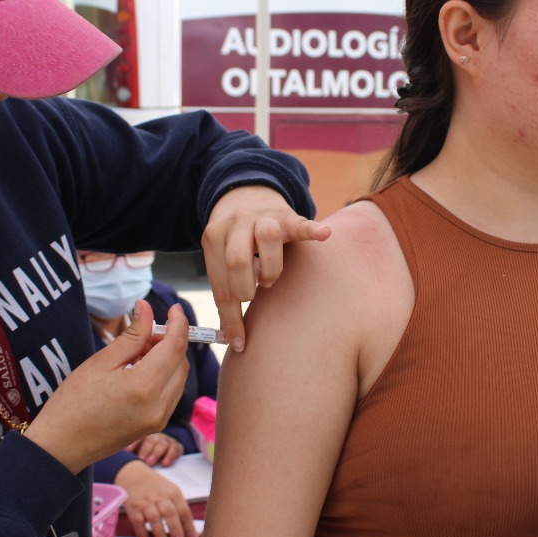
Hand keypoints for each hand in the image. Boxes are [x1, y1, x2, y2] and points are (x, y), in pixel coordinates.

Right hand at [23, 300, 188, 473]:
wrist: (61, 445)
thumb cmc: (73, 402)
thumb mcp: (101, 362)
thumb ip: (132, 335)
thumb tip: (147, 308)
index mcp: (145, 386)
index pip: (175, 346)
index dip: (179, 323)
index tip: (175, 308)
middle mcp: (159, 405)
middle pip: (181, 362)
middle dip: (171, 342)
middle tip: (145, 332)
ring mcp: (160, 419)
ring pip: (178, 378)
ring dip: (168, 359)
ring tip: (138, 353)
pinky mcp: (156, 425)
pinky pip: (171, 393)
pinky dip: (164, 376)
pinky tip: (140, 371)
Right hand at [115, 460, 198, 536]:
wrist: (134, 475)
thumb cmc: (157, 488)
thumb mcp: (171, 492)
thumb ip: (179, 510)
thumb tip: (189, 534)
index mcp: (174, 494)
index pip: (184, 511)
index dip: (190, 528)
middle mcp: (160, 497)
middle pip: (170, 513)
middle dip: (176, 529)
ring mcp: (146, 503)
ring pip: (154, 519)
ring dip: (161, 535)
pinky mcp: (134, 509)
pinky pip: (138, 524)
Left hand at [128, 432, 184, 465]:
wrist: (165, 454)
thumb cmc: (146, 455)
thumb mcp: (138, 453)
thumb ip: (131, 454)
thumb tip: (120, 458)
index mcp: (145, 435)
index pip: (139, 436)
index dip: (134, 443)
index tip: (127, 451)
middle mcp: (156, 436)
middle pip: (151, 439)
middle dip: (146, 449)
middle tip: (141, 459)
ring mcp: (167, 440)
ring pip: (162, 443)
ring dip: (156, 453)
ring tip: (150, 462)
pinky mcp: (177, 446)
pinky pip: (175, 448)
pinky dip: (170, 456)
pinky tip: (165, 463)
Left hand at [201, 185, 329, 351]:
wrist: (245, 192)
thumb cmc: (234, 240)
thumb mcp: (220, 257)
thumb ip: (225, 290)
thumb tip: (232, 339)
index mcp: (213, 237)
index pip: (220, 284)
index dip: (230, 318)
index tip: (238, 343)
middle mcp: (236, 223)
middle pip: (238, 260)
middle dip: (245, 288)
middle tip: (254, 294)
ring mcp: (263, 217)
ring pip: (267, 239)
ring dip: (270, 267)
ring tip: (269, 278)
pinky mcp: (287, 215)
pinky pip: (301, 223)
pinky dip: (313, 230)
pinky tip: (324, 235)